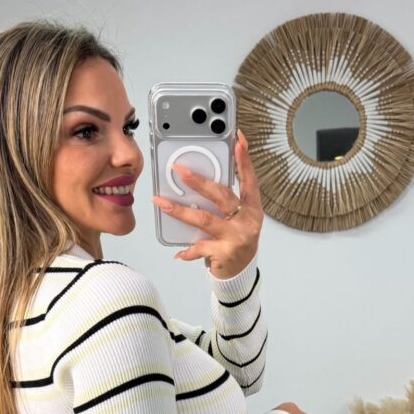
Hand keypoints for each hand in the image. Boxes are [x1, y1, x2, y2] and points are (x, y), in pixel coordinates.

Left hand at [151, 129, 263, 278]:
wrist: (241, 274)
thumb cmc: (235, 241)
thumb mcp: (236, 219)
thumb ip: (223, 203)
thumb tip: (197, 182)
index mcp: (251, 208)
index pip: (249, 180)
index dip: (244, 160)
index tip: (239, 140)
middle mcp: (247, 220)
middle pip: (221, 196)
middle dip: (199, 182)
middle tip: (180, 171)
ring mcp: (237, 237)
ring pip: (205, 220)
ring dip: (180, 211)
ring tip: (162, 203)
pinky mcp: (225, 253)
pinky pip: (200, 247)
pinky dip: (188, 251)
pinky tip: (178, 253)